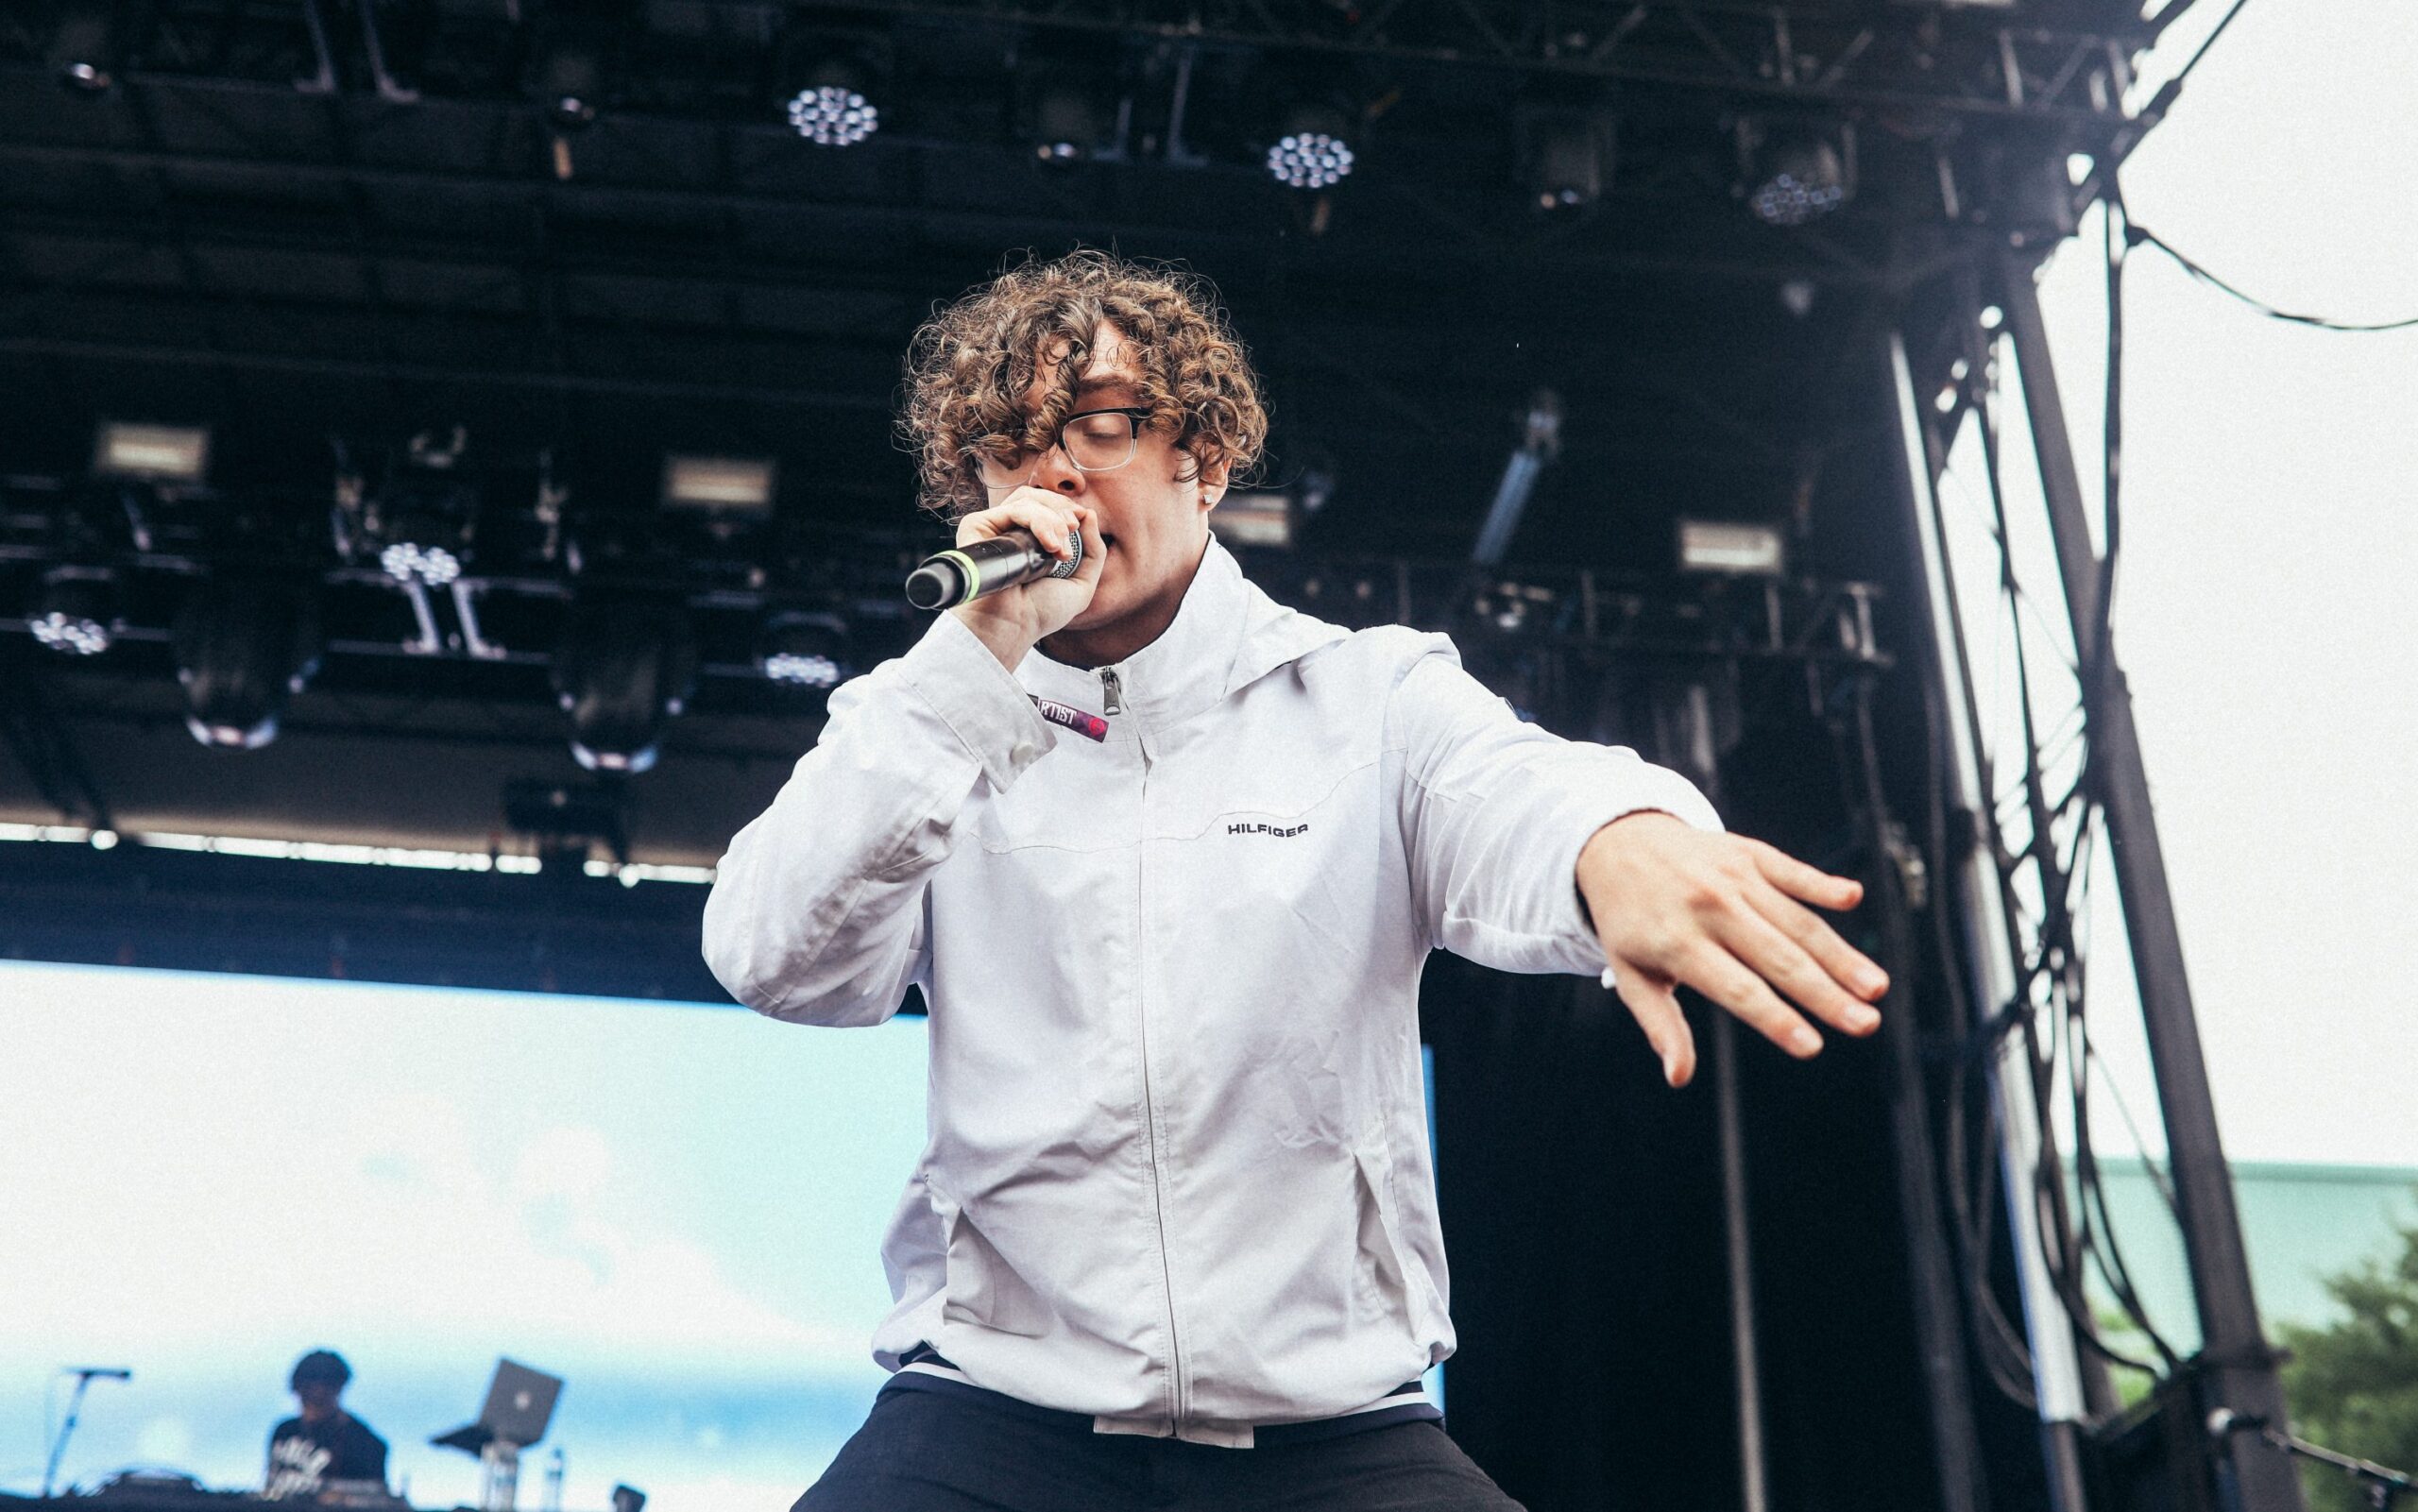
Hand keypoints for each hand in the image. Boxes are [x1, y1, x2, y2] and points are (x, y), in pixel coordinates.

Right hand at [948, 490, 1105, 669]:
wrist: (1013, 626)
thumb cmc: (1040, 612)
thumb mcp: (1081, 583)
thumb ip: (1093, 550)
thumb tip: (1089, 512)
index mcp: (1031, 540)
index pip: (1048, 506)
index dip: (1066, 508)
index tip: (1080, 520)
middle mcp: (1011, 531)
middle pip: (1038, 497)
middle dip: (1061, 509)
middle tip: (1071, 530)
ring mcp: (994, 528)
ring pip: (1027, 500)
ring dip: (1052, 518)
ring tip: (1059, 548)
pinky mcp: (978, 527)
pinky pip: (1013, 510)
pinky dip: (1038, 521)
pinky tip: (1050, 546)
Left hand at [1574, 813, 1887, 1088]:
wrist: (1619, 844)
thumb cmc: (1631, 923)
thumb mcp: (1630, 975)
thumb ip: (1661, 1025)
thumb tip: (1678, 1077)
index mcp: (1677, 943)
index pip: (1737, 989)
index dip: (1775, 1019)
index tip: (1812, 1047)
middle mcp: (1709, 908)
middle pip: (1778, 958)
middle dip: (1825, 994)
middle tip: (1866, 1024)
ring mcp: (1732, 877)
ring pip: (1796, 921)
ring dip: (1839, 954)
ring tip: (1875, 987)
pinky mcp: (1749, 852)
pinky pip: (1790, 871)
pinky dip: (1820, 884)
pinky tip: (1852, 899)